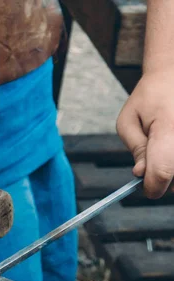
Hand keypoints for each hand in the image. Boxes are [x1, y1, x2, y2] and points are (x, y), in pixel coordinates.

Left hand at [117, 70, 173, 198]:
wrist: (172, 76)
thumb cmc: (148, 97)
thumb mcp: (129, 121)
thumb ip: (136, 150)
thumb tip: (140, 174)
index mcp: (168, 130)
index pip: (161, 173)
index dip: (150, 186)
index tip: (142, 185)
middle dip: (160, 180)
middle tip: (153, 160)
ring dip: (171, 174)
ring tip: (163, 149)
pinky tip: (169, 150)